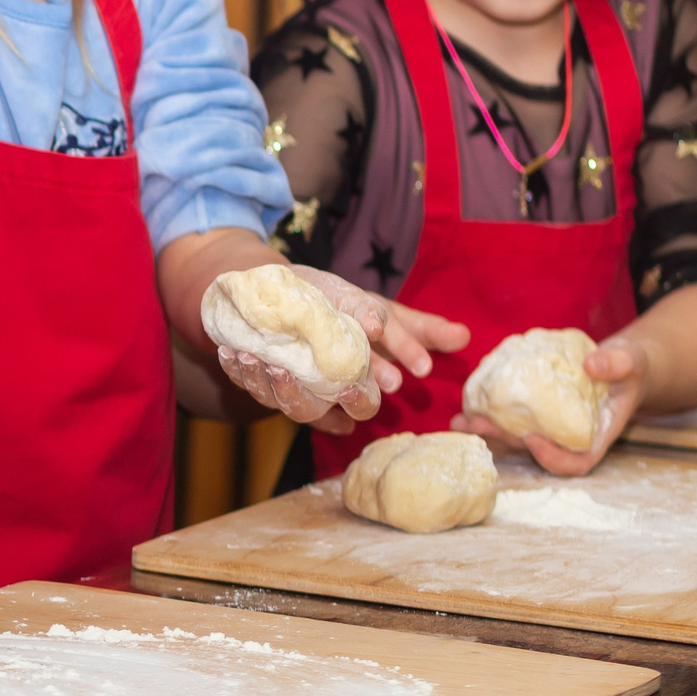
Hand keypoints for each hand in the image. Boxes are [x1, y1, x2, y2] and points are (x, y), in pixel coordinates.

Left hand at [216, 270, 468, 426]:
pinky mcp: (251, 375)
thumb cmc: (333, 303)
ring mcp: (282, 385)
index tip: (349, 385)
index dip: (357, 400)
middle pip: (312, 411)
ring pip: (275, 400)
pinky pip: (243, 380)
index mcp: (348, 382)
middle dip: (304, 397)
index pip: (358, 406)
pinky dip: (238, 369)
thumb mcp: (375, 308)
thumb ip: (413, 327)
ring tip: (265, 360)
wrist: (278, 284)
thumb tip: (462, 337)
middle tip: (293, 374)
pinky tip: (235, 352)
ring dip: (267, 383)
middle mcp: (316, 391)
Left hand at [458, 338, 643, 477]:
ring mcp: (549, 429)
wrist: (618, 364)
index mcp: (597, 436)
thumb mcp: (632, 362)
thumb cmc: (629, 367)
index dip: (553, 459)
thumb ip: (619, 364)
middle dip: (506, 443)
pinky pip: (509, 421)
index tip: (533, 438)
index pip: (578, 463)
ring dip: (487, 435)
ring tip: (461, 421)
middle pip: (536, 453)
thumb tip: (593, 364)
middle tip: (478, 425)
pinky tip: (464, 407)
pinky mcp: (534, 414)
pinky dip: (487, 416)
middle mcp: (569, 439)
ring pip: (516, 441)